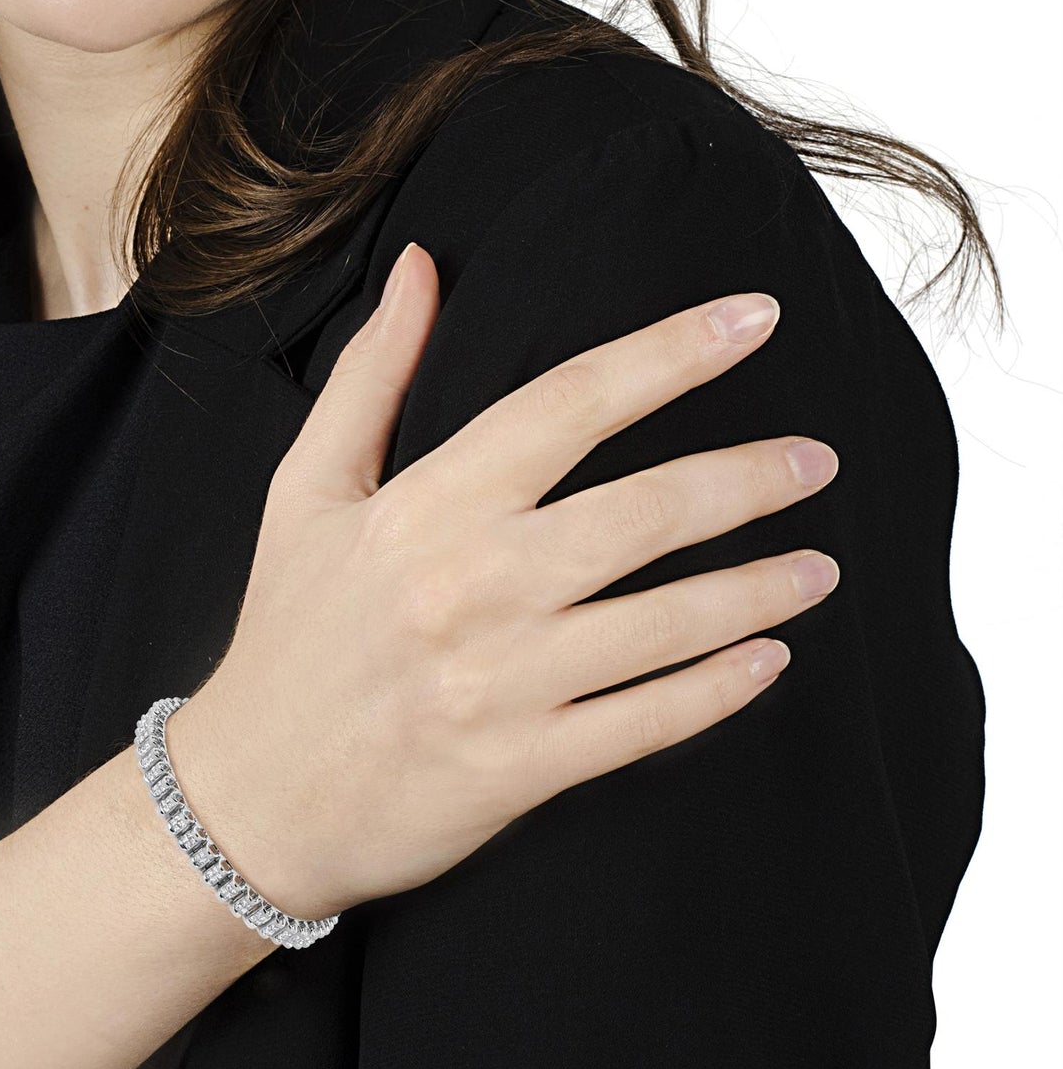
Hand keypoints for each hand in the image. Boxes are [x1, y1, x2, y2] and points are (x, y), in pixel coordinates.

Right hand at [166, 242, 839, 921]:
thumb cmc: (284, 641)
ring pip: (666, 621)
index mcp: (422, 509)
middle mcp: (470, 587)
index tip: (754, 320)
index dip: (671, 354)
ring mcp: (499, 683)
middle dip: (751, 478)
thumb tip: (421, 268)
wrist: (248, 800)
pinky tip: (769, 662)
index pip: (568, 404)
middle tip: (817, 461)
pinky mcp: (518, 768)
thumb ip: (370, 379)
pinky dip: (718, 690)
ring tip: (820, 568)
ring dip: (760, 589)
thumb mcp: (304, 495)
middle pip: (644, 511)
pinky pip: (646, 722)